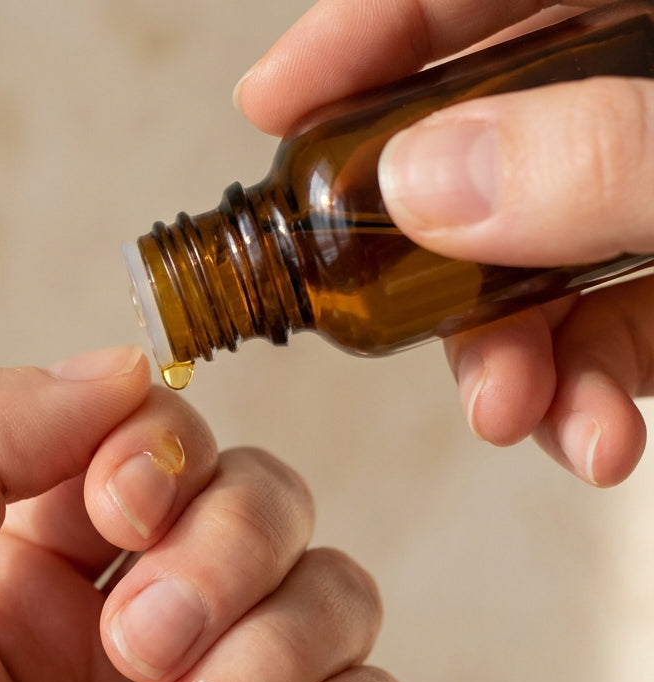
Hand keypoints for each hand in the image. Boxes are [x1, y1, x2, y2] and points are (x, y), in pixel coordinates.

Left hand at [0, 346, 413, 681]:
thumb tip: (117, 371)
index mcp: (31, 569)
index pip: (147, 434)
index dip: (156, 449)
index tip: (121, 513)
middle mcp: (133, 626)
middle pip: (257, 496)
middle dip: (216, 559)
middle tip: (137, 654)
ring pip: (333, 591)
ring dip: (265, 666)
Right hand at [235, 1, 653, 485]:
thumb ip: (600, 157)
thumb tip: (420, 184)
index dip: (357, 41)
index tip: (269, 103)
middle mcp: (627, 94)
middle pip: (476, 150)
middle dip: (423, 264)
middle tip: (374, 318)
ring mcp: (641, 188)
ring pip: (532, 261)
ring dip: (508, 359)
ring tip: (515, 415)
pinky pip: (607, 322)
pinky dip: (585, 388)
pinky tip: (594, 436)